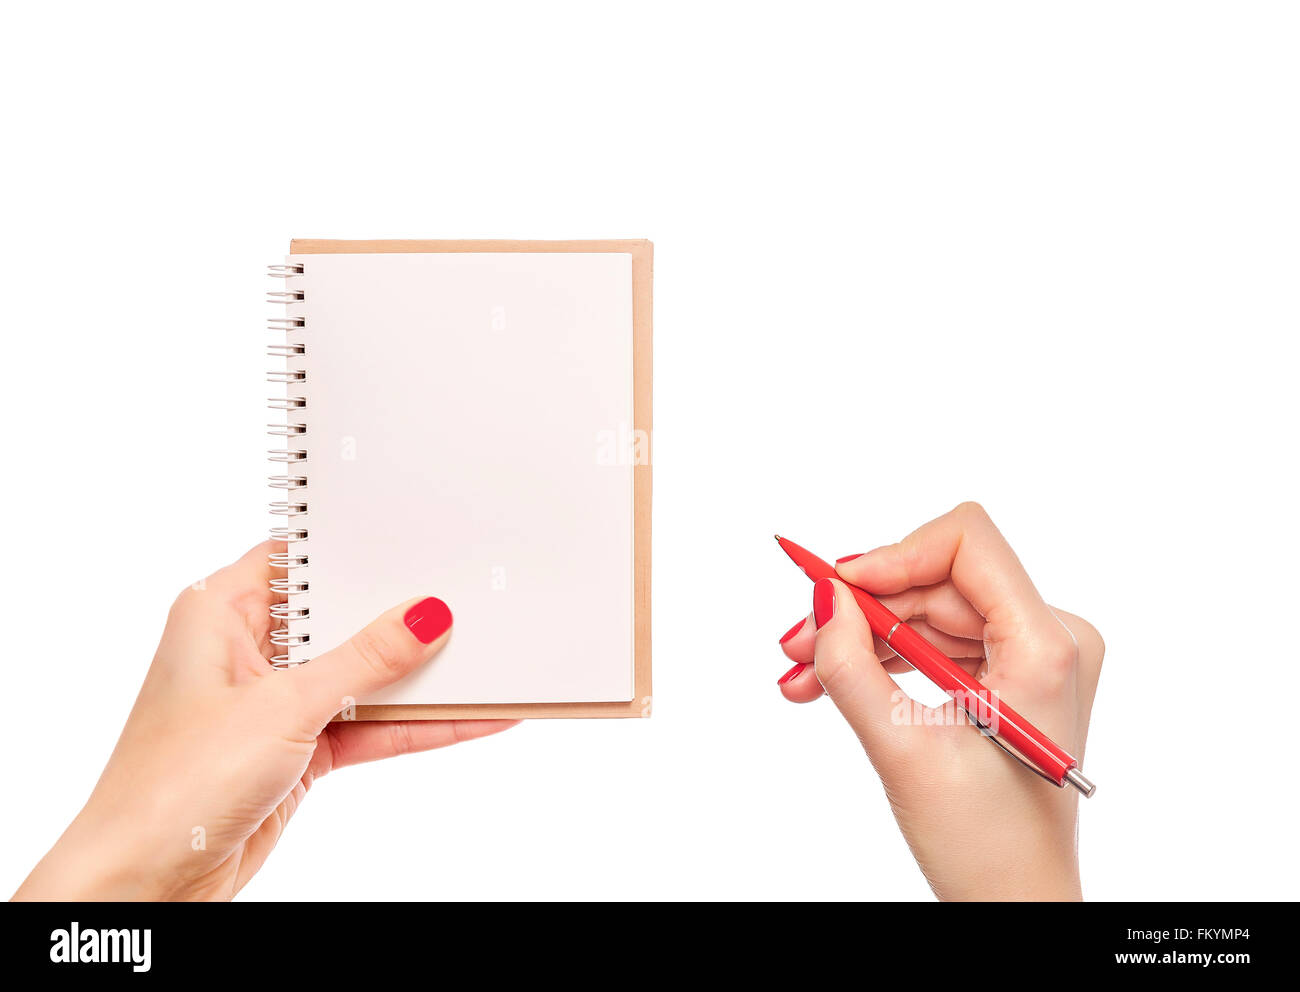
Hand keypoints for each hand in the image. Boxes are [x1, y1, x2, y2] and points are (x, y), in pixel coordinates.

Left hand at [14, 541, 516, 900]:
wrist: (146, 883)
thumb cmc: (172, 785)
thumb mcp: (284, 707)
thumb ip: (363, 661)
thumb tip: (423, 617)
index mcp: (217, 612)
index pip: (299, 559)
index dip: (355, 550)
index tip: (417, 542)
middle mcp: (247, 650)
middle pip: (340, 619)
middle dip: (401, 619)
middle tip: (468, 602)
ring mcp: (274, 703)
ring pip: (361, 678)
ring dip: (417, 681)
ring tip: (486, 666)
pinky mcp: (298, 750)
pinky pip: (368, 728)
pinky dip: (415, 728)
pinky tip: (468, 720)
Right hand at [776, 503, 1102, 900]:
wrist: (1016, 901)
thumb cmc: (985, 844)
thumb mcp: (902, 751)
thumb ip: (853, 667)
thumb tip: (823, 598)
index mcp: (1047, 649)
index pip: (967, 544)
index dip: (892, 555)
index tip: (835, 588)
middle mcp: (1053, 638)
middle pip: (937, 580)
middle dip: (860, 609)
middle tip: (796, 644)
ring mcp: (1034, 655)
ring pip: (929, 610)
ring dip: (862, 638)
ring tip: (802, 674)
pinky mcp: (1012, 673)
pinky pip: (937, 641)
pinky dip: (885, 658)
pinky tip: (831, 681)